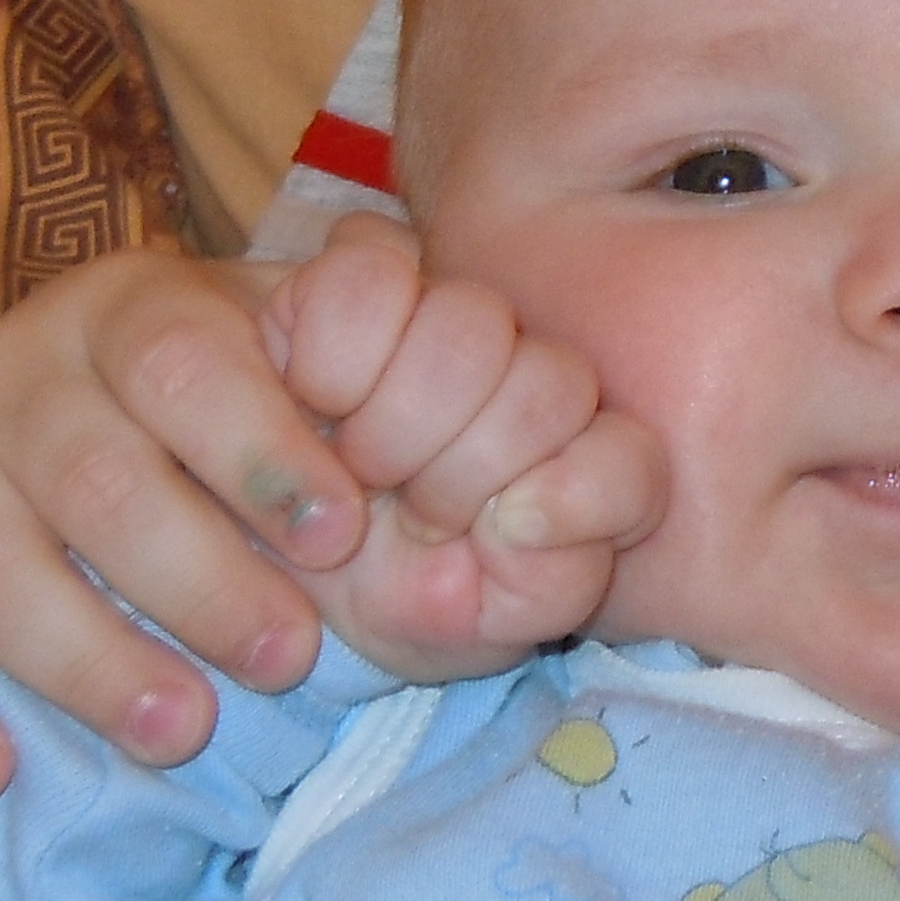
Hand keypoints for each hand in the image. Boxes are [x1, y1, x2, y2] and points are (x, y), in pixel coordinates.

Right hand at [0, 245, 375, 806]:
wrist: (107, 408)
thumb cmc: (238, 399)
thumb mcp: (306, 343)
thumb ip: (367, 334)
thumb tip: (415, 357)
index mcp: (131, 308)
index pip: (181, 361)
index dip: (259, 447)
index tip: (338, 532)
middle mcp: (13, 370)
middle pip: (91, 474)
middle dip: (196, 577)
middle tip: (285, 658)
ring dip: (82, 655)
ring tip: (179, 731)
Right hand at [261, 218, 667, 681]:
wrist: (271, 550)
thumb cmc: (384, 593)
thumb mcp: (464, 628)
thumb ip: (549, 584)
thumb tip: (526, 512)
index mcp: (574, 457)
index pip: (628, 461)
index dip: (568, 502)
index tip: (492, 540)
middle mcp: (529, 376)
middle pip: (551, 385)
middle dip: (460, 472)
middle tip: (407, 510)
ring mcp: (451, 314)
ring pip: (471, 324)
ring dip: (395, 420)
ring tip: (357, 468)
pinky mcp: (364, 271)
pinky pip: (371, 273)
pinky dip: (333, 351)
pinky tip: (314, 397)